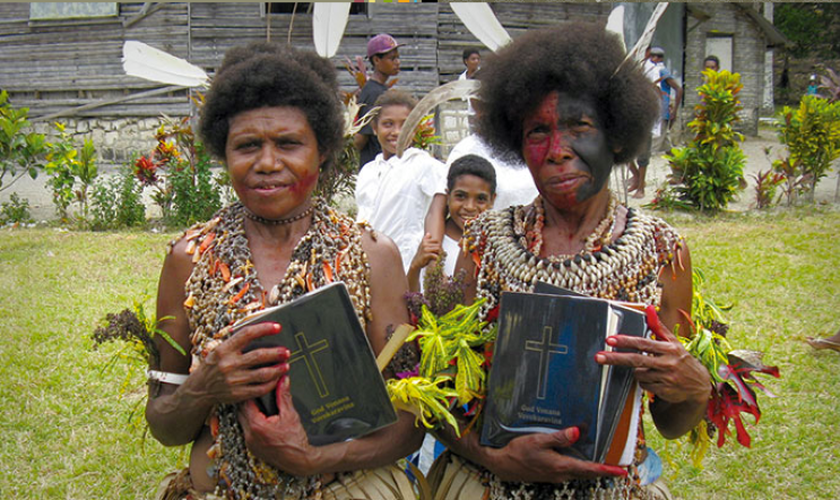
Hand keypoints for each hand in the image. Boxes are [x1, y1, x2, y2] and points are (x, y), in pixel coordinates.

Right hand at [192, 322, 289, 404]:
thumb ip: (237, 343)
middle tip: (286, 352)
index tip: (277, 327)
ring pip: (263, 374)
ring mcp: (234, 380)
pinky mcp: (238, 394)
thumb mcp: (219, 350)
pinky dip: (272, 384)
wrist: (199, 388)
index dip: (265, 329)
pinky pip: (260, 389)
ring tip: (285, 365)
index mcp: (224, 349)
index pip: (247, 334)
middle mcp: (229, 364)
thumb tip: (260, 332)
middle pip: (259, 355)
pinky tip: (277, 379)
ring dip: (278, 369)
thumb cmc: (212, 366)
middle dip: (277, 353)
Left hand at [239, 376, 322, 475]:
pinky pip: (245, 431)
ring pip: (241, 421)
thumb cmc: (295, 441)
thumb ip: (284, 396)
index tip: (255, 386)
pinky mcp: (251, 448)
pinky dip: (249, 423)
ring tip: (256, 404)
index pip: (246, 402)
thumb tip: (283, 380)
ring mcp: (249, 443)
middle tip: (255, 393)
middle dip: (247, 401)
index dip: (251, 392)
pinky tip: (258, 418)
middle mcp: (249, 435)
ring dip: (246, 412)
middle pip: (240, 411)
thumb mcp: (291, 414)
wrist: (299, 460)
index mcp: (256, 425)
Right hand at [410, 233, 441, 271]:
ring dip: (439, 254)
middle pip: (438, 245)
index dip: (439, 245)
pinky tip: (436, 259)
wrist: (416, 262)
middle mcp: (424, 244)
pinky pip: (435, 255)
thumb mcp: (423, 245)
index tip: (439, 250)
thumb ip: (426, 239)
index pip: (437, 241)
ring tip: (438, 256)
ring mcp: (425, 249)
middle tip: (440, 254)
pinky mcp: (425, 255)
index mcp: (425, 241)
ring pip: (438, 249)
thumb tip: (428, 233)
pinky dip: (437, 258)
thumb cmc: (421, 254)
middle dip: (440, 250)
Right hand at [483, 427, 626, 482]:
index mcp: (561, 466)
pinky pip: (569, 471)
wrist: (503, 465)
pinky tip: (578, 458)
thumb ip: (559, 437)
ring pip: (578, 472)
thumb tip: (578, 432)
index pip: (590, 468)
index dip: (607, 470)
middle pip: (587, 473)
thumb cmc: (519, 451)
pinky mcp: (550, 474)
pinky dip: (578, 466)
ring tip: (603, 463)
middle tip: (617, 467)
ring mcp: (556, 476)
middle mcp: (561, 474)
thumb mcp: (538, 440)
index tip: (621, 471)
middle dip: (603, 470)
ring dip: (590, 468)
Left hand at [595, 307, 709, 404]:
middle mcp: (668, 362)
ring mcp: (666, 378)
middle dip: (615, 358)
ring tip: (653, 370)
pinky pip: (644, 385)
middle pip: (636, 360)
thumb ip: (658, 326)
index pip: (643, 343)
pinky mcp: (664, 391)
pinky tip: (656, 380)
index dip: (625, 341)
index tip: (610, 340)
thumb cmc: (681, 360)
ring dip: (640, 372)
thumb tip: (649, 308)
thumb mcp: (672, 342)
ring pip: (638, 374)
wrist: (699, 386)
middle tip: (598, 357)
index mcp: (669, 348)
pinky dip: (645, 382)